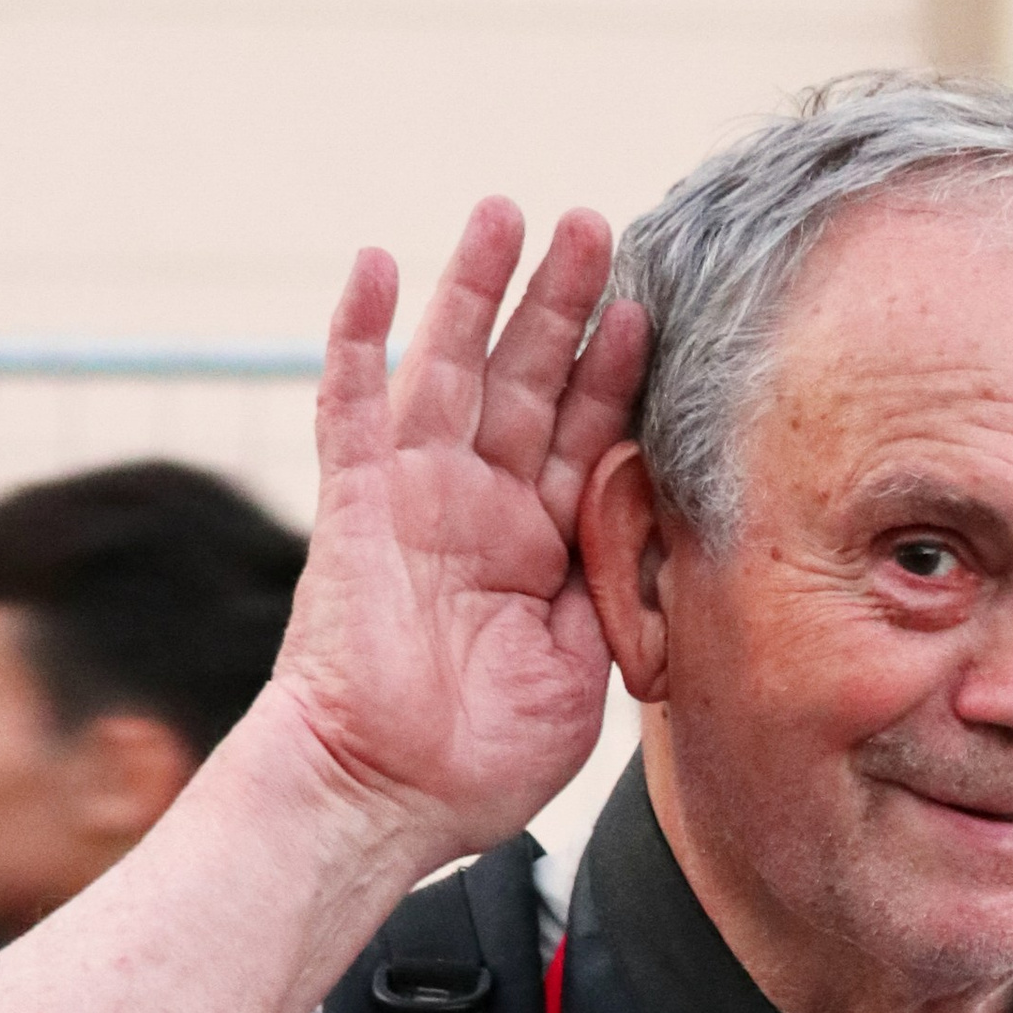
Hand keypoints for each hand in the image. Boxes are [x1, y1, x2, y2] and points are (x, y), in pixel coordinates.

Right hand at [273, 198, 649, 869]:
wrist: (385, 800)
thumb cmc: (479, 758)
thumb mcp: (585, 668)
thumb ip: (616, 589)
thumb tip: (662, 529)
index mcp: (539, 545)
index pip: (586, 434)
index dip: (616, 371)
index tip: (651, 308)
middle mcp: (478, 506)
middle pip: (525, 378)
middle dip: (559, 301)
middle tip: (594, 223)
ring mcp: (413, 498)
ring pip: (448, 367)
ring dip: (474, 289)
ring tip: (504, 213)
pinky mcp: (354, 507)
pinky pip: (349, 406)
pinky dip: (357, 335)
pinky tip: (374, 264)